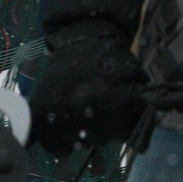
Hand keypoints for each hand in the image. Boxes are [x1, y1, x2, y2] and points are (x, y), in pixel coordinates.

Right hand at [28, 0, 148, 156]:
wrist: (83, 37)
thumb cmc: (112, 58)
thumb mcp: (135, 78)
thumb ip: (140, 108)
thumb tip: (142, 142)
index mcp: (111, 101)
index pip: (121, 134)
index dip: (123, 126)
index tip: (120, 116)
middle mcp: (84, 108)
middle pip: (97, 140)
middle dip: (103, 130)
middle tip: (100, 112)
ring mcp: (60, 110)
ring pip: (74, 144)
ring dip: (80, 136)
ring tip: (83, 118)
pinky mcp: (40, 109)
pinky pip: (49, 142)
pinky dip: (57, 142)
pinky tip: (65, 132)